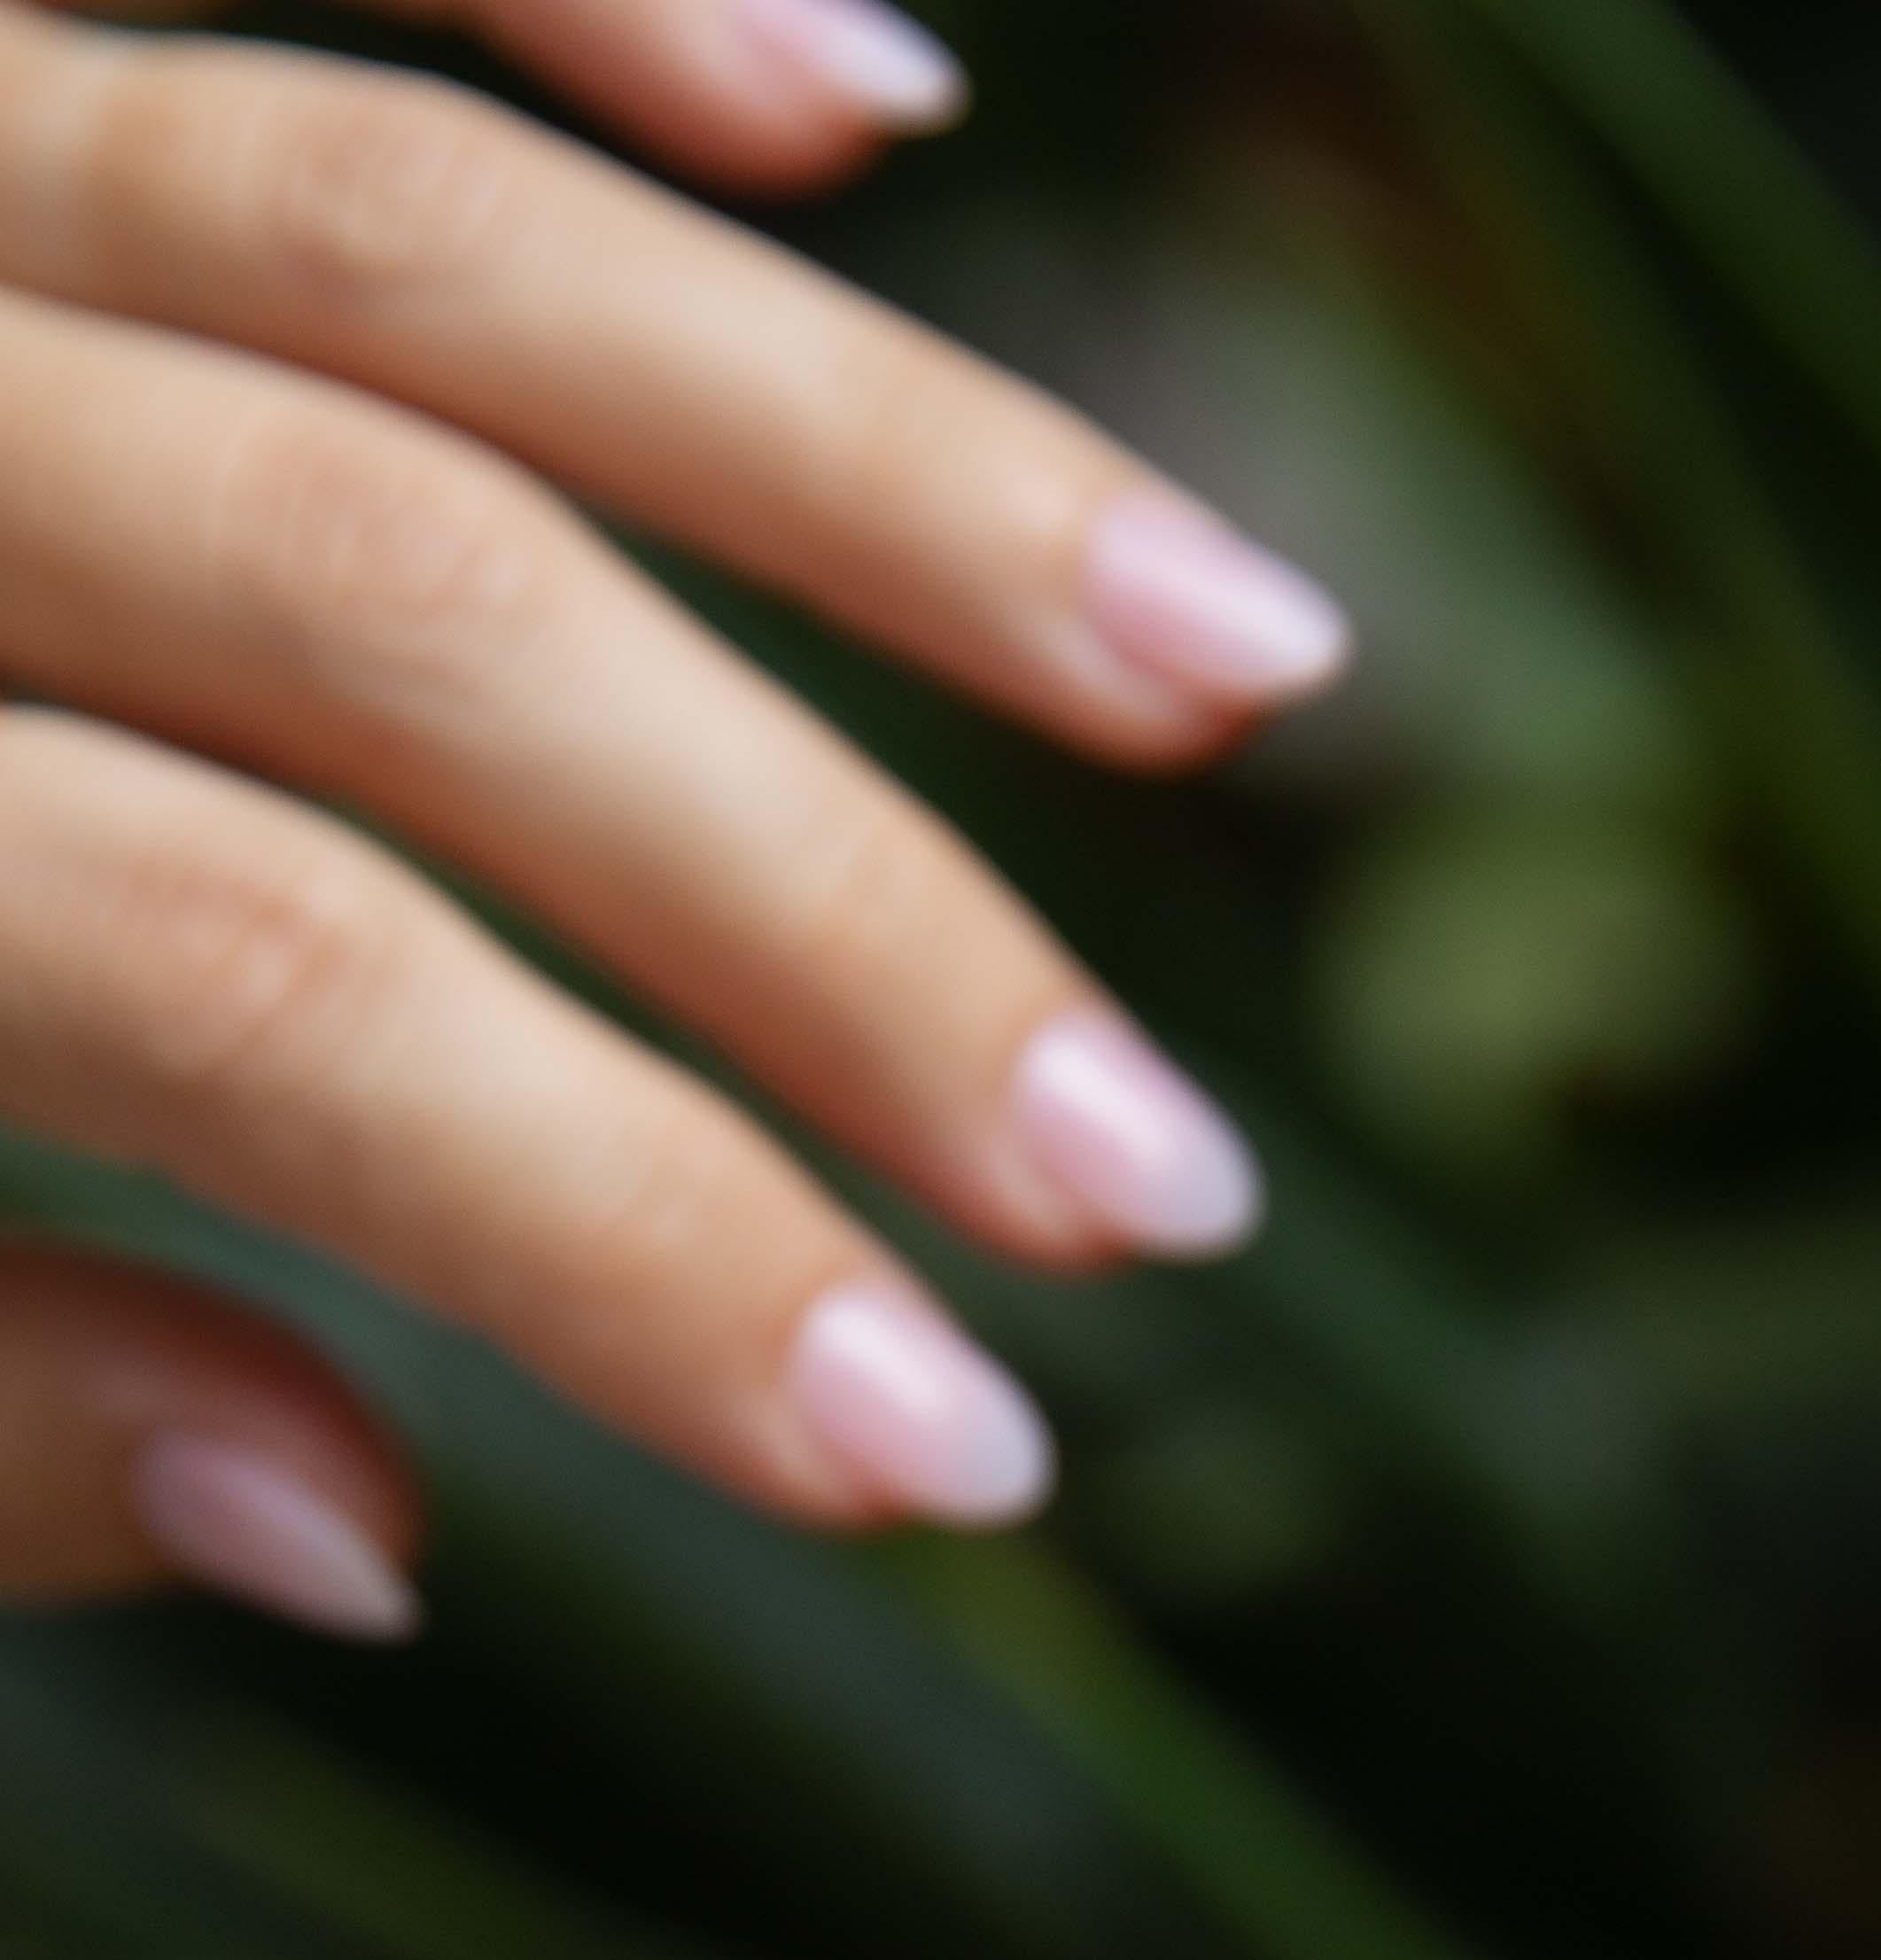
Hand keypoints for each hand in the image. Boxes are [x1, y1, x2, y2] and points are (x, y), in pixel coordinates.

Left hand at [0, 0, 1344, 1635]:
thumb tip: (373, 1521)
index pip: (258, 981)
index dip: (646, 1244)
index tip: (959, 1469)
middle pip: (411, 599)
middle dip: (839, 919)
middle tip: (1160, 1186)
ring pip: (402, 222)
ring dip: (879, 460)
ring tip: (1245, 667)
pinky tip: (879, 100)